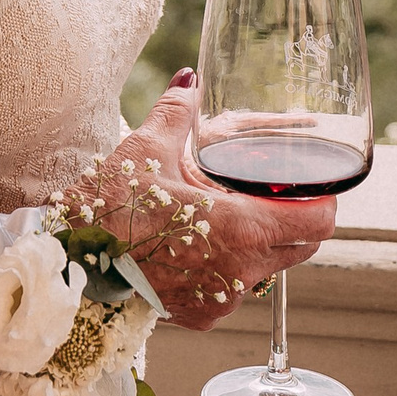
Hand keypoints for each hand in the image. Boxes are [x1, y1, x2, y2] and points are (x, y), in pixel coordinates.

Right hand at [91, 75, 338, 333]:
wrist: (72, 272)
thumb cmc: (108, 212)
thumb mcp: (144, 150)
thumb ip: (176, 111)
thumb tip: (187, 79)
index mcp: (242, 226)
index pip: (320, 222)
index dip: (324, 201)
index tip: (313, 186)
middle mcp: (243, 269)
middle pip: (302, 247)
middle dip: (296, 221)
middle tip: (271, 194)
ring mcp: (224, 299)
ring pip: (267, 270)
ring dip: (259, 245)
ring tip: (224, 217)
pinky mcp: (202, 316)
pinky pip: (232, 290)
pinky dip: (225, 269)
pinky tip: (193, 247)